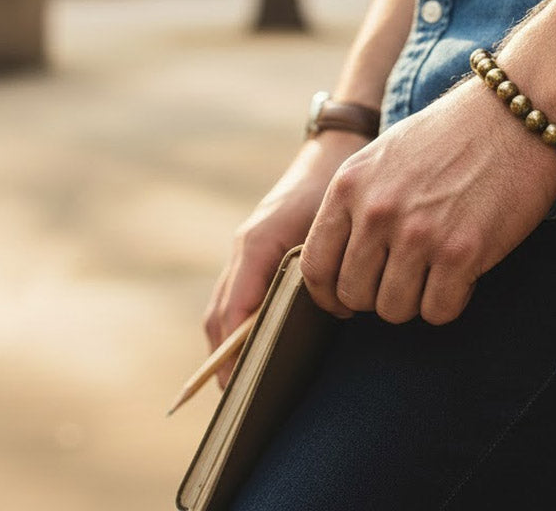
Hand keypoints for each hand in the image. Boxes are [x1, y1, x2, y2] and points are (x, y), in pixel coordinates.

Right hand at [203, 128, 369, 384]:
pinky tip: (265, 353)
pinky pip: (243, 301)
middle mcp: (246, 252)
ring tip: (248, 391)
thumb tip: (303, 316)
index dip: (231, 355)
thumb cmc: (329, 188)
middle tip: (241, 404)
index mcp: (255, 245)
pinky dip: (244, 330)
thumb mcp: (324, 225)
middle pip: (221, 320)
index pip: (232, 314)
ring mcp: (250, 255)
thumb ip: (308, 268)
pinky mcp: (261, 256)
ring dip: (231, 349)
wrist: (334, 151)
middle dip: (224, 361)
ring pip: (228, 312)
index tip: (238, 391)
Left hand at [300, 79, 555, 325]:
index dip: (331, 295)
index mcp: (349, 185)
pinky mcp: (461, 252)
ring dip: (417, 300)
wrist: (516, 111)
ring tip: (439, 269)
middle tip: (407, 278)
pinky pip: (439, 311)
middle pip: (355, 295)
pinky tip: (466, 270)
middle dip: (379, 296)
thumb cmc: (455, 132)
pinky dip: (452, 300)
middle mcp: (376, 211)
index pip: (315, 267)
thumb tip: (341, 261)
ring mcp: (418, 233)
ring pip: (395, 310)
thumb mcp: (386, 154)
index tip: (349, 301)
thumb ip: (358, 201)